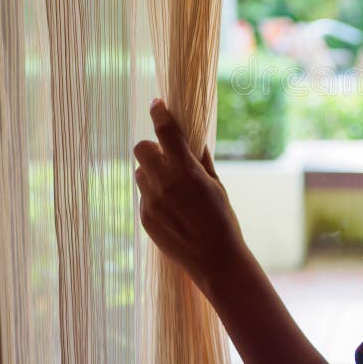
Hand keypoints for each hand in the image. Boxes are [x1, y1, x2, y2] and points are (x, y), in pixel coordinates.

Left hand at [133, 98, 246, 290]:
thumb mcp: (217, 186)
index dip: (159, 112)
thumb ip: (201, 161)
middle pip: (141, 148)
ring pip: (140, 172)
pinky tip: (173, 209)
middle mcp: (164, 183)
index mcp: (186, 171)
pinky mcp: (144, 218)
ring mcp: (151, 202)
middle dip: (152, 147)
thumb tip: (193, 140)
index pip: (166, 131)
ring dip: (152, 172)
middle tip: (168, 157)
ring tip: (173, 187)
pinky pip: (143, 195)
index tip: (157, 103)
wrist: (215, 260)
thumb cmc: (222, 219)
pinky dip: (154, 194)